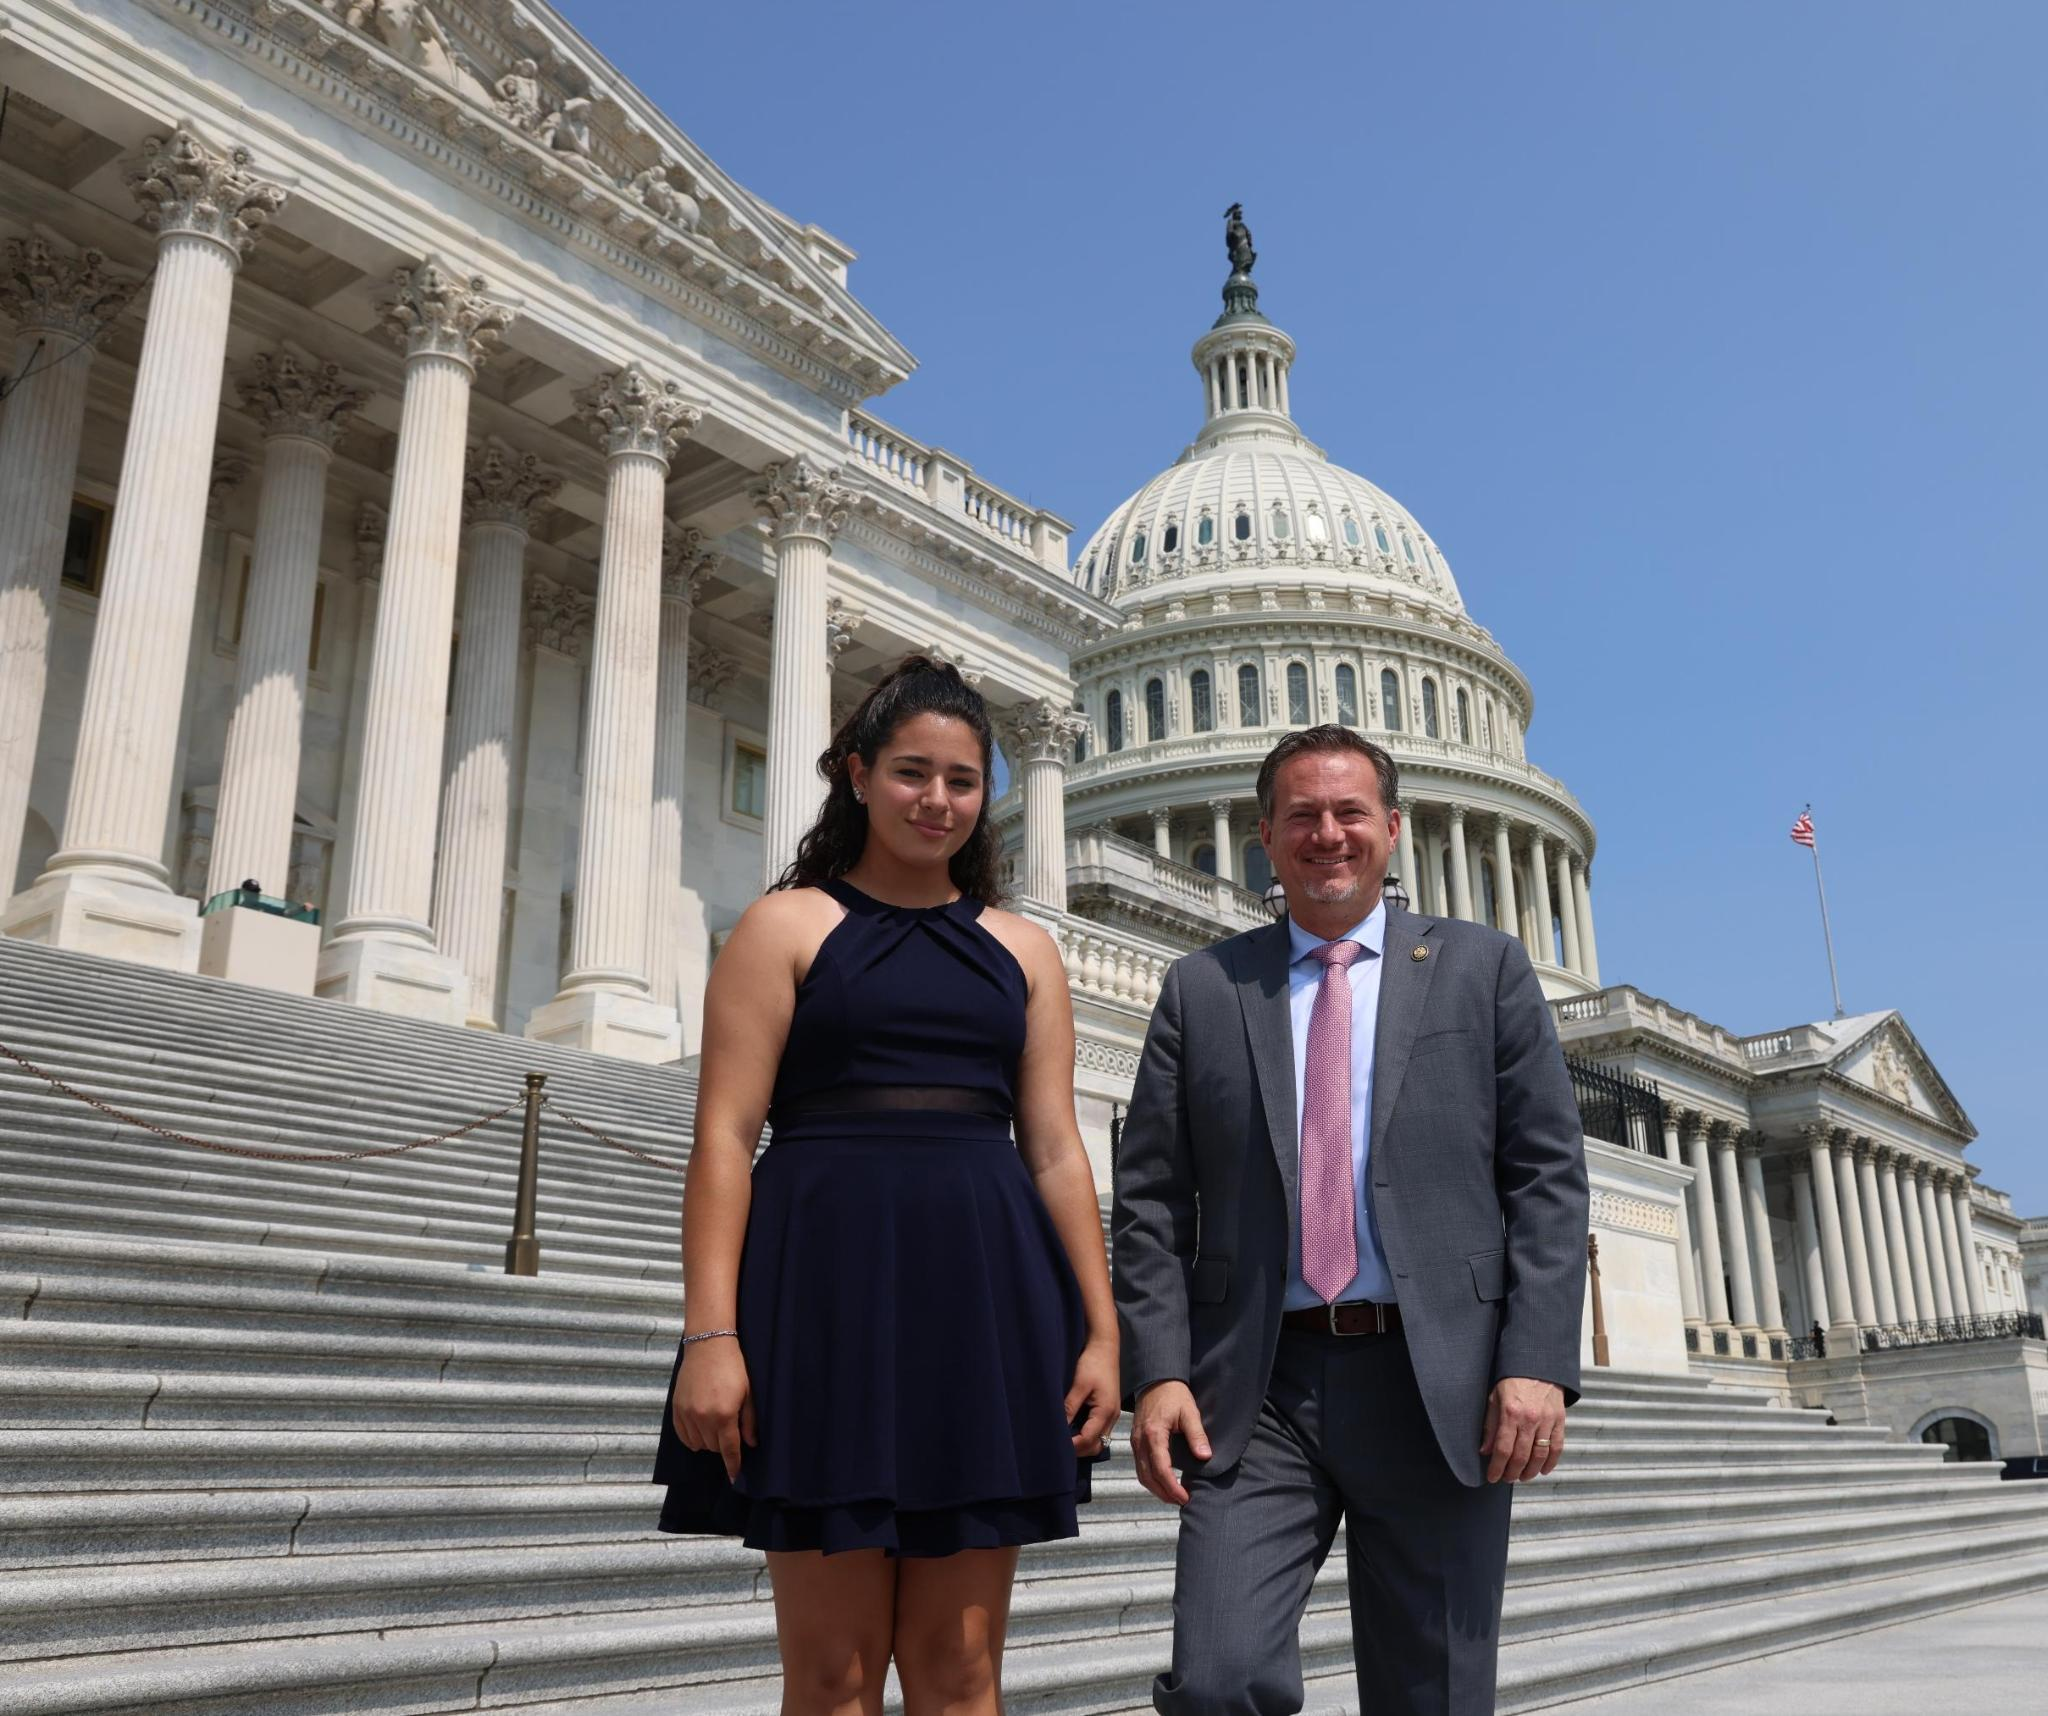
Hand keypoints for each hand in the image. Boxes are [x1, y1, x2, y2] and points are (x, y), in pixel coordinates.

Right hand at [673, 1337, 756, 1482]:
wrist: (708, 1346)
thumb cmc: (733, 1368)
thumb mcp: (748, 1393)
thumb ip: (749, 1421)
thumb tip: (750, 1444)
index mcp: (724, 1415)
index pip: (729, 1450)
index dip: (733, 1465)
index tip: (734, 1477)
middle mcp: (703, 1418)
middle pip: (713, 1448)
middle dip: (722, 1445)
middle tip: (729, 1429)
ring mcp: (687, 1414)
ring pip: (698, 1444)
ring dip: (707, 1441)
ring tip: (715, 1424)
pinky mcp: (676, 1409)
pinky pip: (683, 1435)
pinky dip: (692, 1437)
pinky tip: (699, 1428)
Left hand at [1065, 1336, 1121, 1456]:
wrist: (1104, 1346)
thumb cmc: (1093, 1362)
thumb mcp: (1079, 1384)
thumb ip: (1070, 1407)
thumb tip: (1058, 1426)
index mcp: (1106, 1412)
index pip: (1089, 1440)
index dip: (1072, 1446)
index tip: (1055, 1446)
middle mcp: (1112, 1417)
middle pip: (1096, 1445)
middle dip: (1079, 1449)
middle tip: (1058, 1445)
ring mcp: (1111, 1414)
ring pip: (1098, 1439)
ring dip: (1082, 1443)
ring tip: (1064, 1439)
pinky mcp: (1108, 1409)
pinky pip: (1098, 1430)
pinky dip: (1086, 1434)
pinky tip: (1073, 1429)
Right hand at [1131, 1379, 1210, 1506]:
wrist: (1156, 1379)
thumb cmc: (1173, 1394)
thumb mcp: (1189, 1412)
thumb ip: (1196, 1435)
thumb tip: (1205, 1456)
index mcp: (1154, 1434)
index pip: (1161, 1469)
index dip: (1172, 1487)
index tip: (1185, 1497)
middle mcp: (1140, 1441)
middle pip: (1148, 1477)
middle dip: (1164, 1493)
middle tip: (1182, 1501)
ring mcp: (1136, 1442)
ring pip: (1141, 1474)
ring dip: (1156, 1489)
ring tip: (1174, 1496)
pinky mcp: (1136, 1441)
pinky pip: (1140, 1466)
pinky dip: (1150, 1479)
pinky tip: (1163, 1481)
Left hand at [1481, 1376, 1564, 1482]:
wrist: (1537, 1364)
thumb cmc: (1512, 1380)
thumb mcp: (1494, 1398)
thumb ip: (1490, 1425)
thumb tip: (1485, 1450)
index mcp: (1510, 1413)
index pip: (1503, 1449)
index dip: (1497, 1467)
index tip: (1492, 1477)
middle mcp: (1530, 1419)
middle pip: (1521, 1456)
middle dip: (1512, 1472)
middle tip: (1507, 1478)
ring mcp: (1547, 1420)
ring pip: (1540, 1455)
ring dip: (1531, 1471)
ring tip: (1522, 1477)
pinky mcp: (1560, 1420)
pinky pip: (1557, 1447)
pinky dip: (1551, 1462)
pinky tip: (1544, 1470)